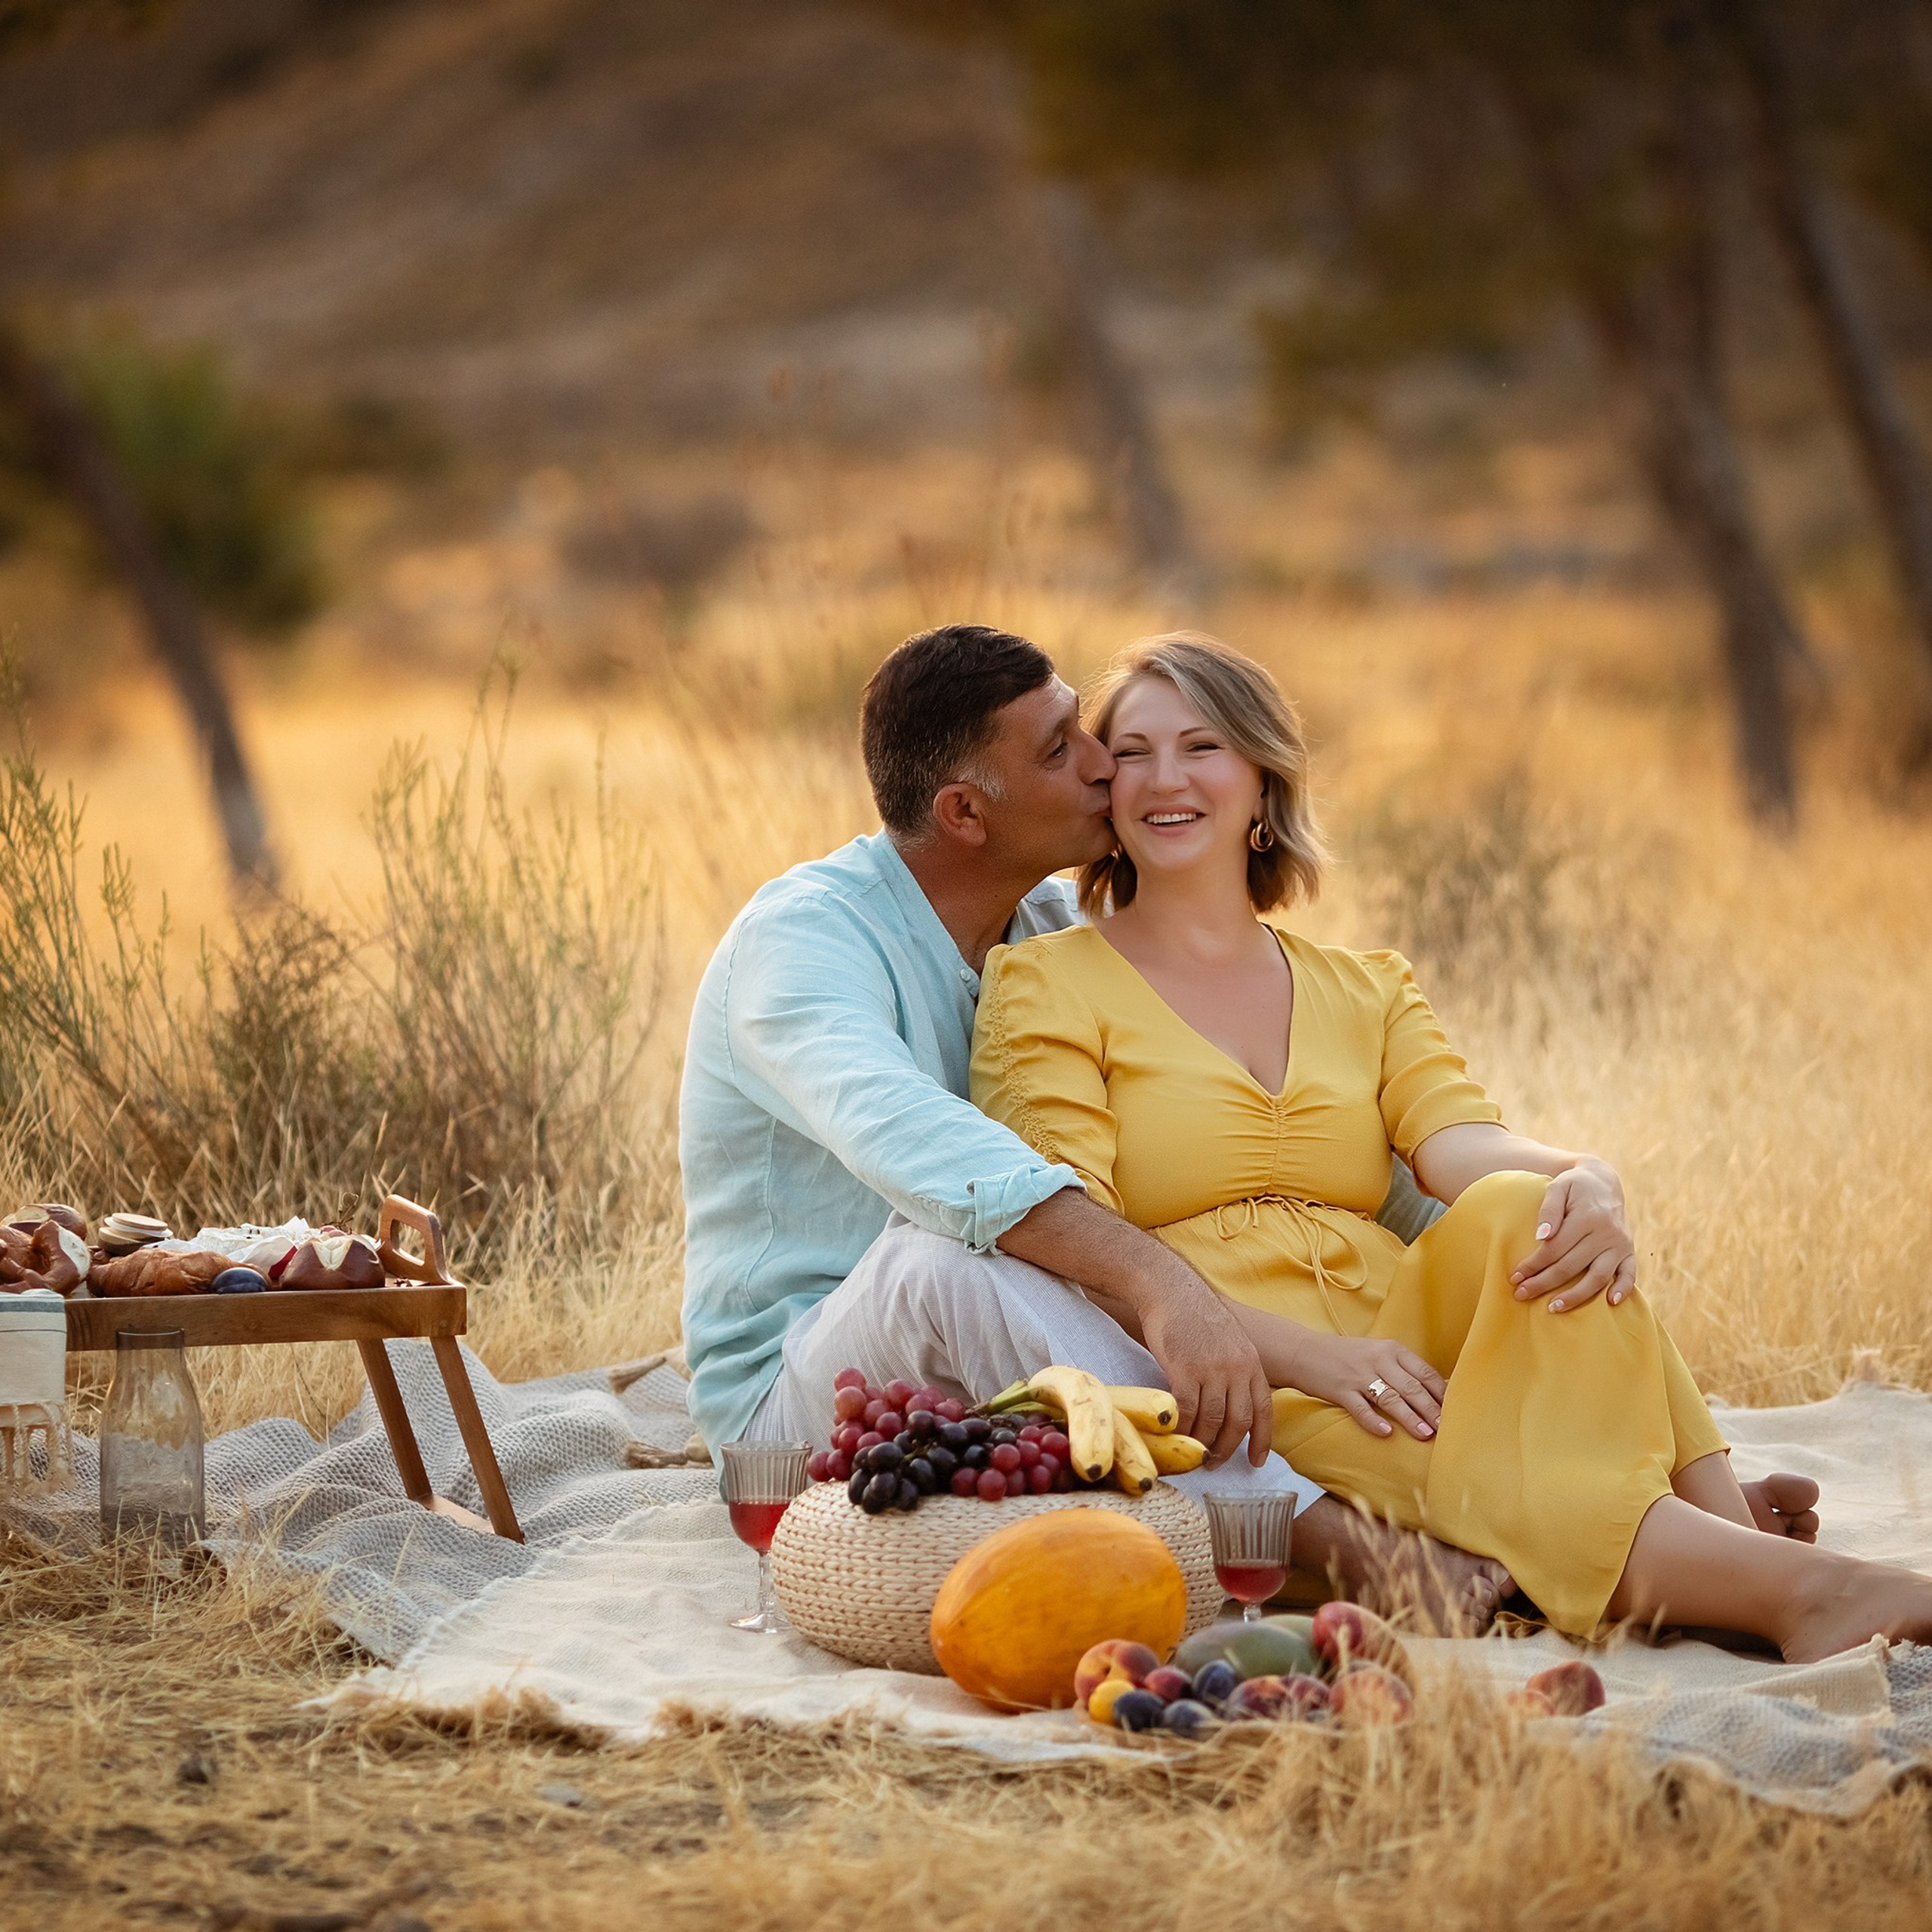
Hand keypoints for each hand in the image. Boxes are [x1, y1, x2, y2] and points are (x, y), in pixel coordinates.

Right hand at [1138, 1291, 1273, 1470]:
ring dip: (1203, 1442)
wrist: (1171, 1291)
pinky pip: (1187, 1411)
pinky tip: (1176, 1434)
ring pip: (1212, 1420)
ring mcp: (1211, 1369)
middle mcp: (1236, 1368)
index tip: (1256, 1461)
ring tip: (1194, 1453)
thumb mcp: (1229, 1341)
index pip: (1263, 1409)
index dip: (1262, 1439)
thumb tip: (1229, 1405)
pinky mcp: (1184, 1370)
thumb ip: (1234, 1370)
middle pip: (1239, 1421)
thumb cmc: (1196, 1316)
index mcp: (1251, 1362)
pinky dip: (1182, 1428)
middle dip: (1228, 1447)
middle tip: (1214, 1461)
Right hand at [1283, 1330, 1445, 1439]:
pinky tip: (1385, 1433)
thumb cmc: (1346, 1356)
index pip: (1425, 1373)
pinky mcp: (1340, 1390)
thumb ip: (1403, 1369)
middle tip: (1447, 1428)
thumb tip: (1438, 1391)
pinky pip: (1360, 1408)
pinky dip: (1373, 1421)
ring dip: (1409, 1417)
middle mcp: (1378, 1360)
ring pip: (1390, 1398)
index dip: (1442, 1394)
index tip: (1457, 1412)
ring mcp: (1358, 1375)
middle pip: (1411, 1387)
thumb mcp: (1377, 1353)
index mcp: (1391, 1350)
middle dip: (1431, 1409)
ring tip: (1425, 1434)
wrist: (1303, 1351)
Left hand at [1510, 1158, 1635, 1312]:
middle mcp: (1606, 1233)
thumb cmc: (1574, 1186)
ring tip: (1553, 1308)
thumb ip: (1548, 1210)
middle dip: (1543, 1283)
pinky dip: (1623, 1289)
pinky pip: (1630, 1274)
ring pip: (1598, 1277)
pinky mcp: (1629, 1251)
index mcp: (1587, 1217)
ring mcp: (1620, 1244)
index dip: (1533, 1265)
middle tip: (1521, 1294)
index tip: (1514, 1276)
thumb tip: (1541, 1236)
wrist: (1604, 1181)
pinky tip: (1610, 1304)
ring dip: (1576, 1296)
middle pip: (1571, 1266)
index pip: (1554, 1249)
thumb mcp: (1558, 1187)